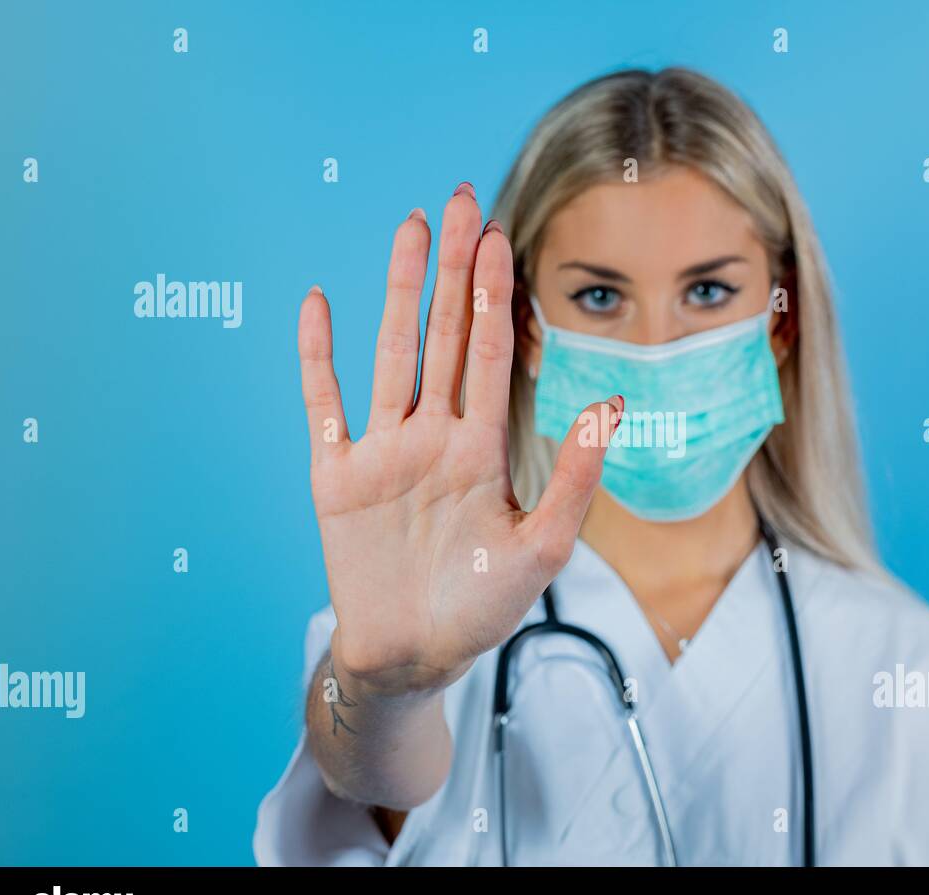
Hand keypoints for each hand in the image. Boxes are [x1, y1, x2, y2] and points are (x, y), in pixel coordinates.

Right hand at [296, 184, 621, 694]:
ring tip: (410, 229)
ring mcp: (383, 451)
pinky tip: (319, 303)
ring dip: (400, 293)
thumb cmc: (481, 609)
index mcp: (481, 449)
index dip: (496, 297)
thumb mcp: (543, 549)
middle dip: (454, 270)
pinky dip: (317, 357)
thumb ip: (574, 477)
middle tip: (462, 202)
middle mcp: (433, 437)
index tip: (502, 239)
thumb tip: (611, 405)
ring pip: (391, 354)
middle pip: (445, 336)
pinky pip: (323, 405)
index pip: (490, 355)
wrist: (413, 657)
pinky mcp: (337, 477)